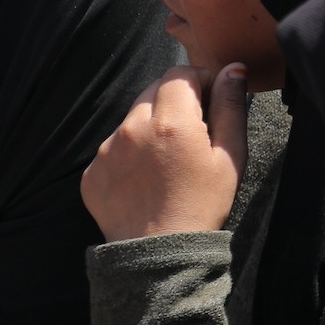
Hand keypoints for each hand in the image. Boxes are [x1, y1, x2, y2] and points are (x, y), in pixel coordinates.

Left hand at [80, 65, 248, 242]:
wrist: (158, 256)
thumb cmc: (203, 204)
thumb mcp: (230, 155)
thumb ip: (231, 105)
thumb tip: (233, 68)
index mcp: (171, 121)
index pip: (181, 73)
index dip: (201, 82)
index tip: (212, 104)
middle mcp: (132, 128)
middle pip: (154, 90)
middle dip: (175, 101)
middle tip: (192, 133)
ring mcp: (107, 150)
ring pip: (132, 117)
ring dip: (151, 125)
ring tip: (167, 160)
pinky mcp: (92, 172)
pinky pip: (115, 146)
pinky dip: (131, 152)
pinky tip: (147, 177)